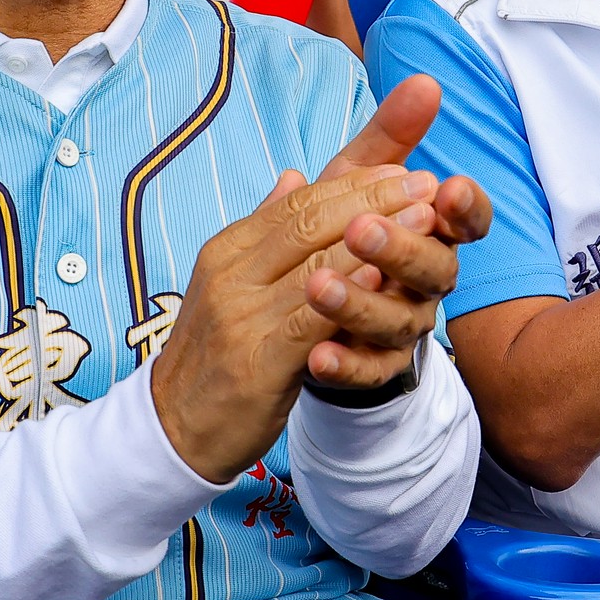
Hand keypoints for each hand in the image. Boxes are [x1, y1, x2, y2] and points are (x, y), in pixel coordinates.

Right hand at [148, 82, 485, 481]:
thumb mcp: (233, 284)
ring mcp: (238, 316)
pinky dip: (348, 292)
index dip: (354, 184)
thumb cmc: (216, 355)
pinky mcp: (255, 361)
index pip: (297, 203)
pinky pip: (308, 318)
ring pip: (314, 264)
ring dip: (376, 238)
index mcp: (228, 251)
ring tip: (424, 220)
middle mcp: (229, 275)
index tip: (402, 170)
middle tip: (425, 183)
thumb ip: (267, 230)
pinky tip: (382, 275)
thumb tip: (295, 177)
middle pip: (308, 222)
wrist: (174, 429)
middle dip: (373, 198)